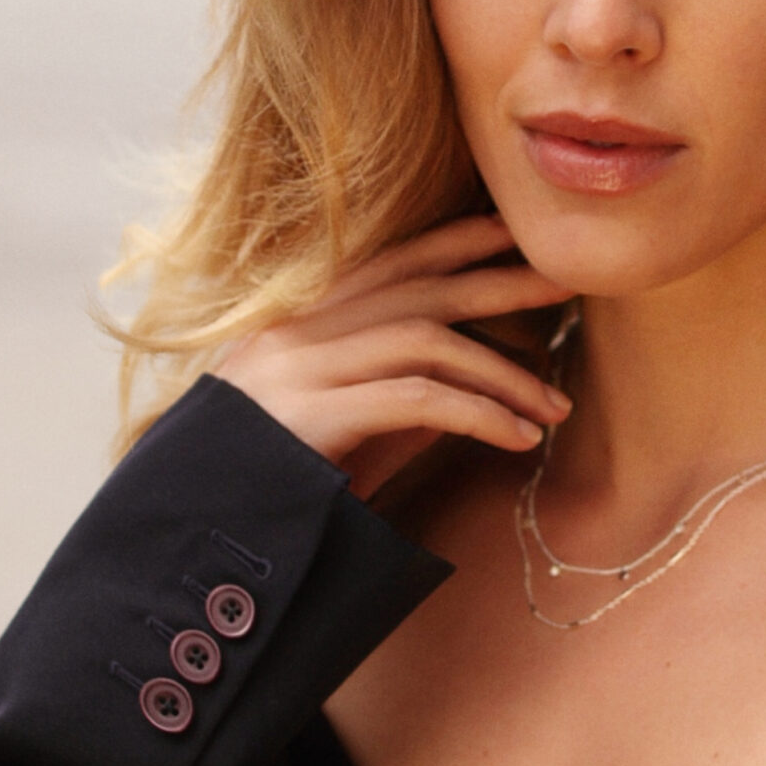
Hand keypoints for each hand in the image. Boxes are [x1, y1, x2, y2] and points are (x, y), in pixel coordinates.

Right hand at [217, 215, 571, 496]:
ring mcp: (301, 371)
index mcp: (301, 322)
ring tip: (557, 408)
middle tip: (570, 283)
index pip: (393, 262)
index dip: (458, 239)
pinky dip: (480, 414)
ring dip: (504, 371)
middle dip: (503, 278)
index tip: (518, 235)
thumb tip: (475, 376)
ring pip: (426, 340)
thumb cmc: (277, 485)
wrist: (194, 530)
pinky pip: (417, 401)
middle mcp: (298, 332)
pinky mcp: (312, 419)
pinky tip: (519, 440)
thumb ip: (396, 392)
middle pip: (422, 288)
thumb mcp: (343, 428)